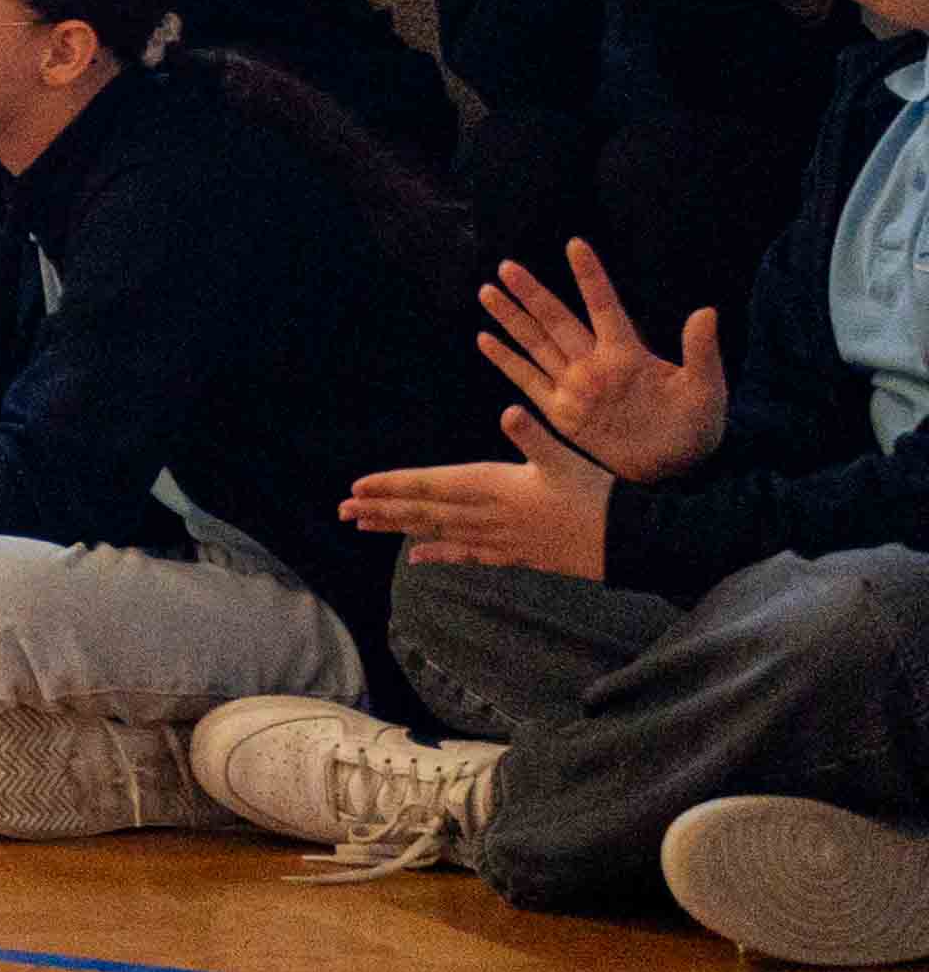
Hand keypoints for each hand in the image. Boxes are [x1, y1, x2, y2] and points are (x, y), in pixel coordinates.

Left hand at [344, 412, 616, 574]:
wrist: (628, 542)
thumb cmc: (598, 495)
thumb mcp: (566, 460)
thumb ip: (534, 437)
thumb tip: (510, 412)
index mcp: (493, 487)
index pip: (431, 485)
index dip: (393, 486)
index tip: (357, 488)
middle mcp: (487, 515)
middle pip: (424, 511)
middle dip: (381, 509)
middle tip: (342, 511)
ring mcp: (499, 538)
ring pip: (438, 533)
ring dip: (400, 528)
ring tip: (364, 526)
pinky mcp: (514, 554)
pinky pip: (467, 555)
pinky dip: (440, 554)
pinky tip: (415, 559)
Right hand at [476, 243, 727, 480]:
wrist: (678, 469)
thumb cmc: (697, 426)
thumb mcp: (705, 389)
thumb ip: (701, 351)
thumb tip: (707, 311)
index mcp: (628, 353)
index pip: (604, 306)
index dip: (590, 277)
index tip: (576, 244)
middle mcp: (595, 363)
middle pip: (557, 321)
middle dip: (532, 293)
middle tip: (507, 266)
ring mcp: (576, 386)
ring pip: (536, 344)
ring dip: (512, 318)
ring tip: (488, 291)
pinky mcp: (563, 412)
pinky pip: (528, 380)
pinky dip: (506, 360)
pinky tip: (485, 340)